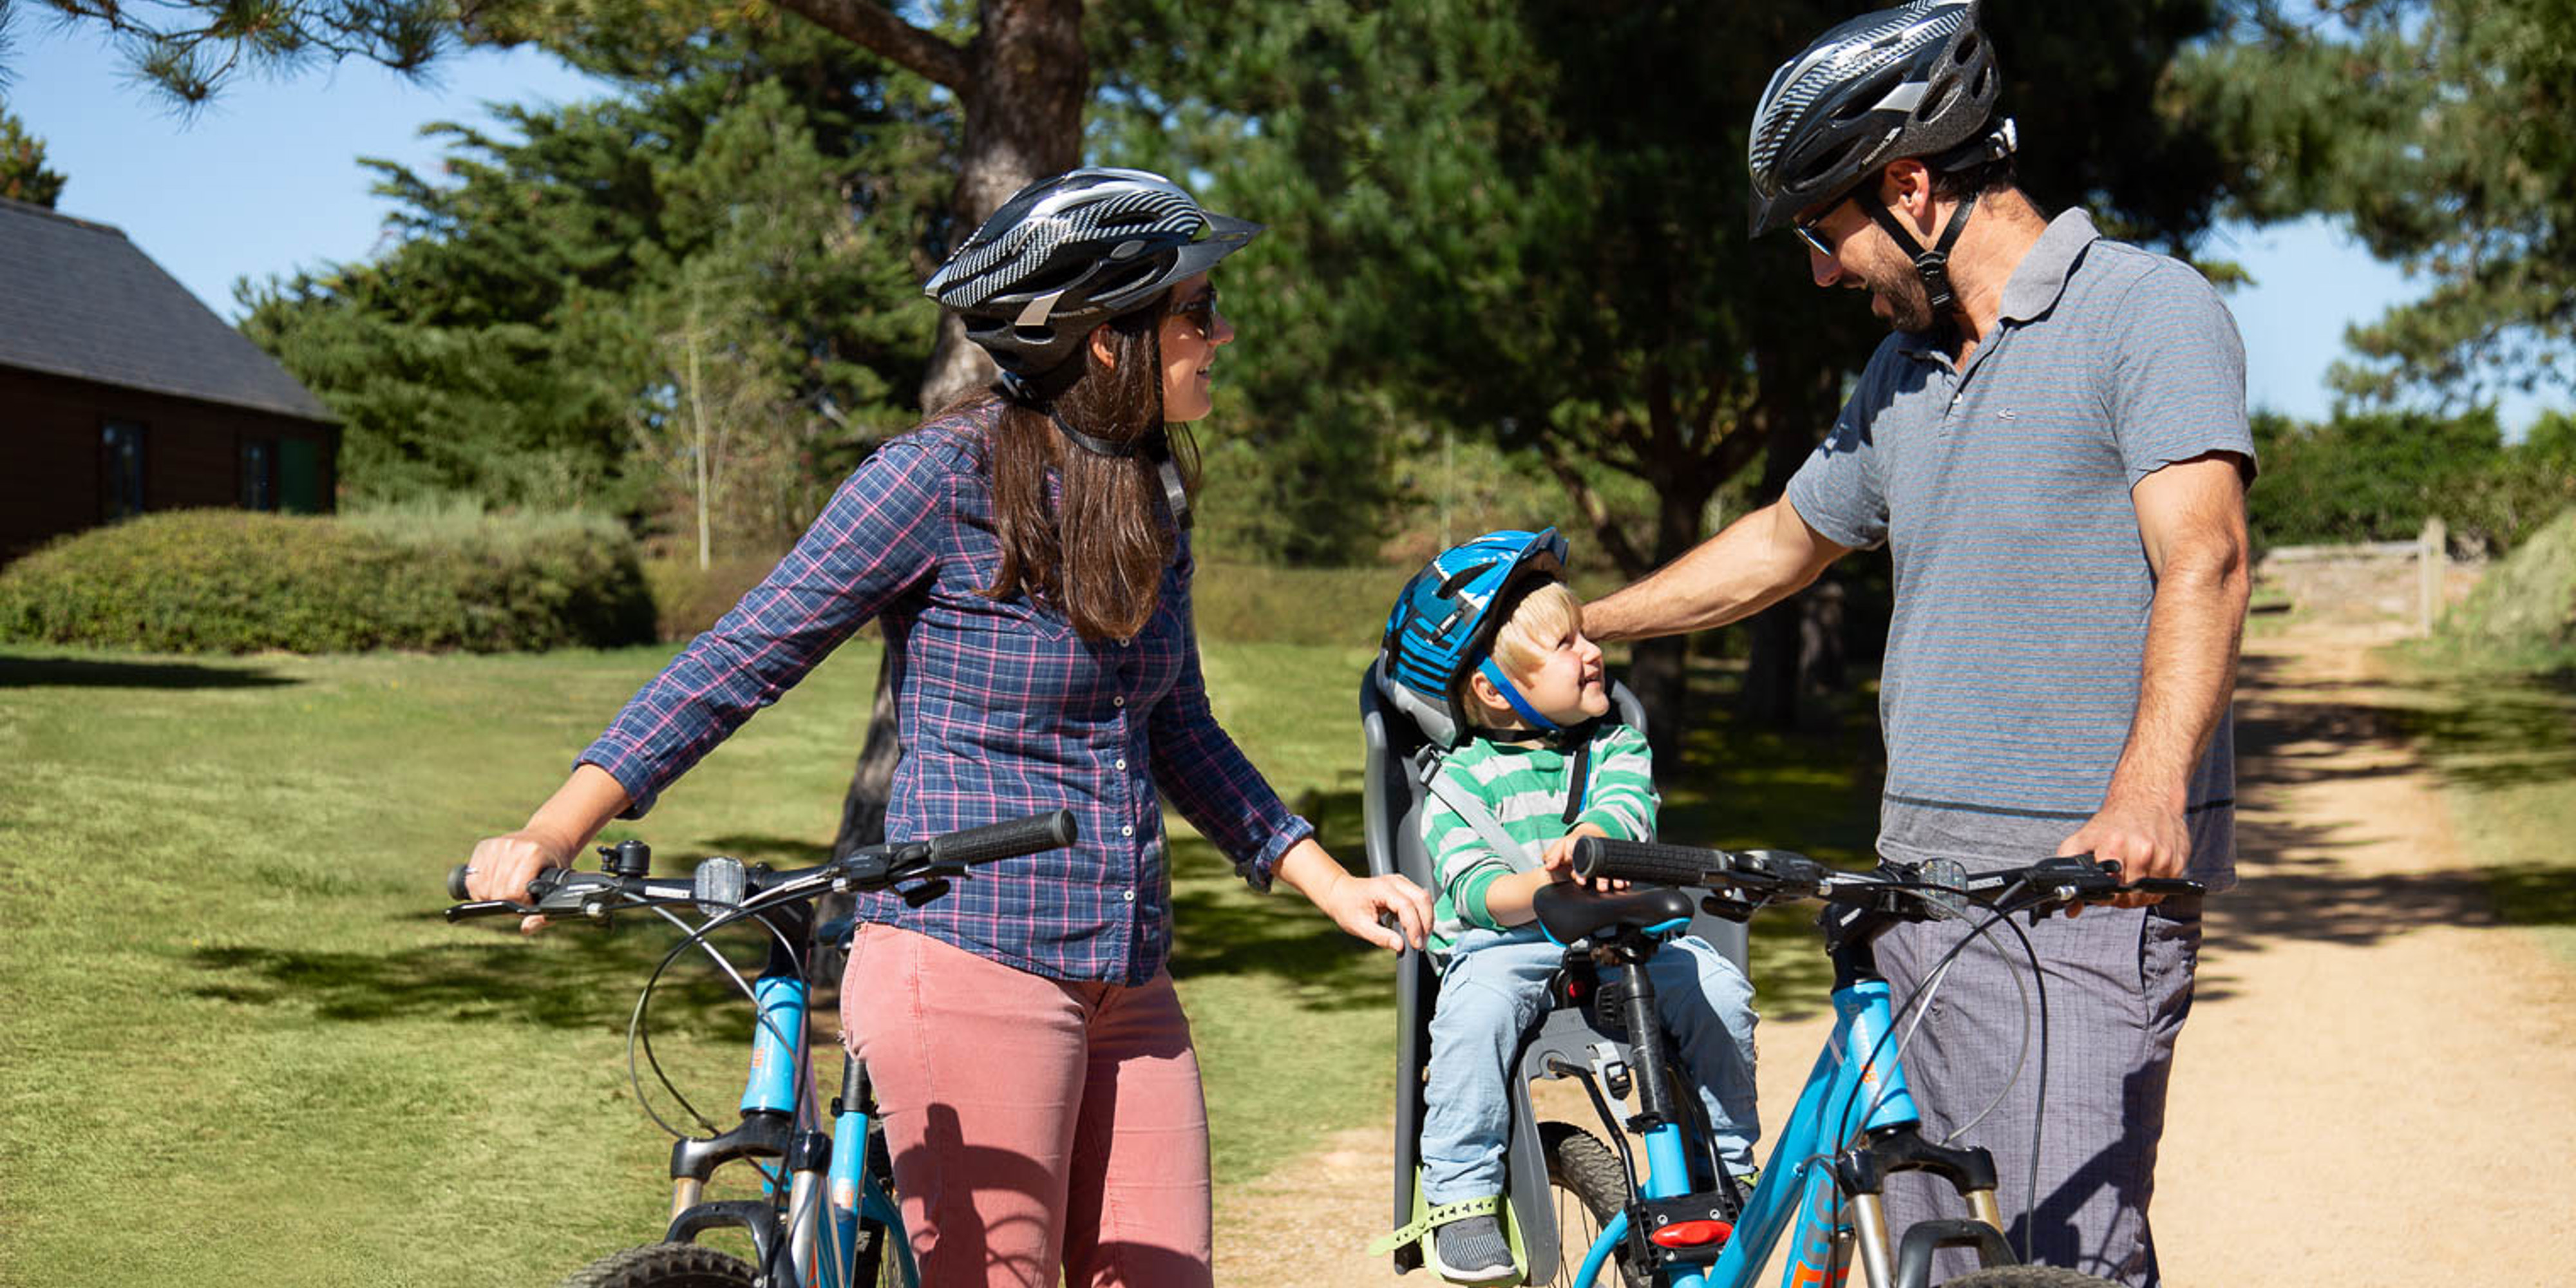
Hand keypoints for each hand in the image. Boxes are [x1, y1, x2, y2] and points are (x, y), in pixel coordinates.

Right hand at [463, 829, 572, 934]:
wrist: (548, 839)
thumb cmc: (552, 869)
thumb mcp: (556, 890)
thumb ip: (544, 915)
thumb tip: (525, 929)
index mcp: (533, 854)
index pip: (512, 891)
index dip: (517, 903)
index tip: (525, 901)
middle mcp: (513, 846)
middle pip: (493, 891)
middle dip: (502, 901)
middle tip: (513, 899)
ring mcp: (496, 844)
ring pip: (479, 885)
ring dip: (488, 895)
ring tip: (503, 893)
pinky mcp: (484, 845)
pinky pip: (471, 877)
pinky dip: (478, 886)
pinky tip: (491, 885)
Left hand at [1318, 870, 1433, 952]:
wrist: (1339, 894)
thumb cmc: (1346, 907)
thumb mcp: (1359, 927)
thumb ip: (1381, 937)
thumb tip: (1400, 946)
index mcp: (1382, 889)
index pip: (1407, 906)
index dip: (1414, 927)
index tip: (1416, 945)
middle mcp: (1395, 881)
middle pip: (1422, 899)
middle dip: (1426, 923)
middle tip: (1421, 943)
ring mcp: (1401, 882)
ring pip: (1425, 898)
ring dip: (1427, 919)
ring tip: (1420, 938)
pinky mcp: (1404, 887)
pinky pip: (1420, 899)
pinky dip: (1422, 914)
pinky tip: (1416, 928)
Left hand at [1541, 824, 1624, 891]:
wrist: (1587, 835)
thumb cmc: (1571, 845)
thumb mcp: (1559, 848)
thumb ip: (1553, 857)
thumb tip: (1548, 866)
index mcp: (1580, 848)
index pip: (1581, 860)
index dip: (1581, 872)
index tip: (1581, 881)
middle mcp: (1593, 853)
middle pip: (1599, 866)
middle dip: (1601, 878)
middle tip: (1602, 887)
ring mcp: (1602, 857)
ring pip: (1610, 867)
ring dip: (1615, 877)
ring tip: (1619, 885)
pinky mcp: (1609, 861)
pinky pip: (1617, 867)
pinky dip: (1623, 875)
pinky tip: (1627, 882)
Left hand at [2057, 794, 2188, 913]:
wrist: (2147, 797)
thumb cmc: (2115, 821)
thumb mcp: (2084, 838)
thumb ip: (2069, 867)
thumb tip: (2070, 908)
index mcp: (2115, 845)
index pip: (2110, 888)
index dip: (2105, 896)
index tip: (2103, 890)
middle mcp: (2142, 851)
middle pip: (2130, 897)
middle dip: (2120, 896)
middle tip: (2116, 882)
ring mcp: (2163, 857)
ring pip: (2149, 897)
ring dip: (2139, 894)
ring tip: (2131, 874)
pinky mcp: (2179, 861)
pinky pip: (2165, 889)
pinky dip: (2155, 887)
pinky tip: (2147, 870)